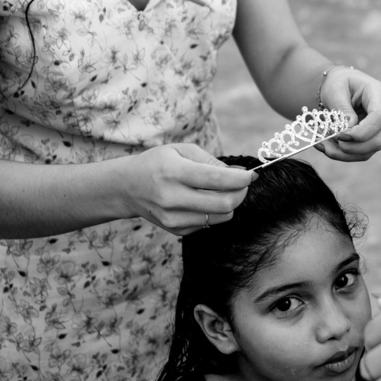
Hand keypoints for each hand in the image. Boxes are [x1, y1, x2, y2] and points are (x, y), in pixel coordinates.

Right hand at [126, 144, 249, 234]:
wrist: (127, 188)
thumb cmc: (158, 163)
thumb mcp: (181, 150)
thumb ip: (211, 161)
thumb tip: (239, 173)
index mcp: (173, 172)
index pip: (216, 179)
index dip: (241, 178)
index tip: (252, 175)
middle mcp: (172, 198)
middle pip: (223, 203)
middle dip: (241, 193)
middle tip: (242, 183)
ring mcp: (173, 218)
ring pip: (220, 217)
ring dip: (230, 203)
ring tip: (223, 190)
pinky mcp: (175, 230)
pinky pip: (210, 224)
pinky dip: (215, 212)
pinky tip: (204, 201)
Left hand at [317, 67, 380, 160]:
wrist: (341, 86)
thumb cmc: (338, 83)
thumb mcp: (335, 90)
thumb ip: (343, 109)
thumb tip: (349, 130)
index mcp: (380, 93)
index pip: (380, 118)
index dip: (361, 132)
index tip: (340, 136)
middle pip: (379, 139)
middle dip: (353, 147)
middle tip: (330, 142)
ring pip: (371, 150)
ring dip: (345, 153)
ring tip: (323, 145)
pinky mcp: (377, 137)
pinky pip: (363, 153)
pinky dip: (344, 154)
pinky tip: (328, 147)